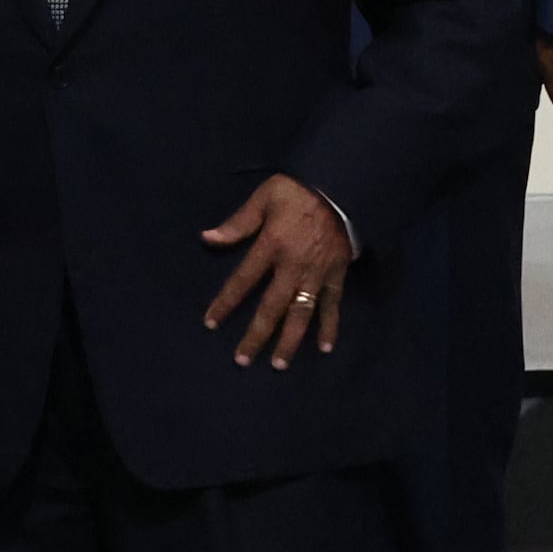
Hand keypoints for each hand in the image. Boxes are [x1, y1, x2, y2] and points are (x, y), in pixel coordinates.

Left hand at [200, 172, 353, 367]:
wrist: (345, 186)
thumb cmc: (300, 191)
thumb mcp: (264, 198)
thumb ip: (238, 223)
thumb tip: (207, 238)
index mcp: (271, 246)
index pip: (242, 281)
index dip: (225, 303)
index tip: (211, 323)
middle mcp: (293, 266)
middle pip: (271, 307)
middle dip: (256, 335)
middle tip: (242, 361)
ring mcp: (318, 274)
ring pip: (301, 313)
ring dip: (290, 340)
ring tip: (279, 365)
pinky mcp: (338, 274)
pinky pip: (333, 305)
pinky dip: (329, 326)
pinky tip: (324, 348)